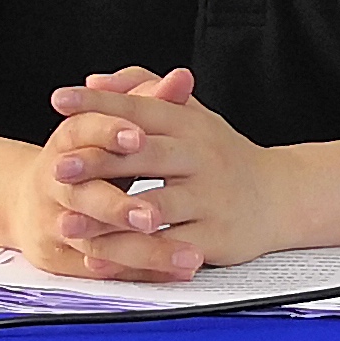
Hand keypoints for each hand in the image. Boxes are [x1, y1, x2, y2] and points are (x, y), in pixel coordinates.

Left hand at [28, 67, 282, 276]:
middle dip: (100, 162)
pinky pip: (168, 247)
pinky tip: (99, 259)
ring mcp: (210, 197)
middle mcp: (201, 157)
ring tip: (68, 222)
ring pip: (155, 206)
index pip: (140, 108)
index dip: (100, 104)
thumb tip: (95, 80)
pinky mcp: (216, 236)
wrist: (282, 196)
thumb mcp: (190, 115)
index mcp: (190, 125)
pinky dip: (132, 256)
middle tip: (57, 169)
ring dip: (110, 217)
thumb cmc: (223, 155)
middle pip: (146, 155)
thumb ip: (143, 91)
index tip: (60, 100)